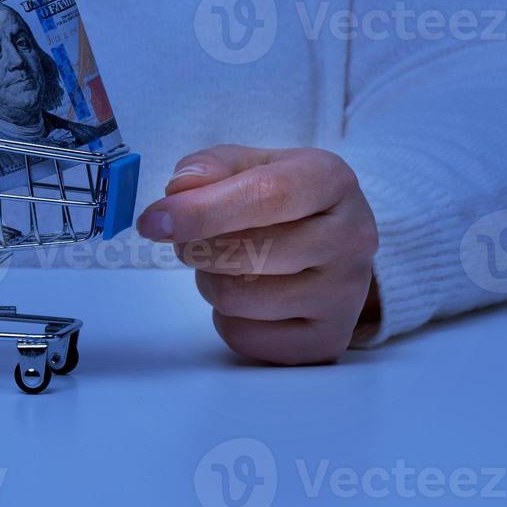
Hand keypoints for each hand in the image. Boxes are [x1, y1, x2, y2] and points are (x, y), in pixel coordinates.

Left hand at [137, 146, 378, 365]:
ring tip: (227, 265)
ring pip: (236, 298)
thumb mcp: (254, 165)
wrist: (337, 246)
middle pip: (245, 251)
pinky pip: (243, 337)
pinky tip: (248, 295)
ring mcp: (344, 295)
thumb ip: (211, 168)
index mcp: (331, 181)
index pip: (265, 196)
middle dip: (196, 246)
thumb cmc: (287, 201)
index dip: (202, 210)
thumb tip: (179, 192)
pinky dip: (225, 317)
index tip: (155, 221)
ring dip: (209, 280)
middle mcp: (351, 238)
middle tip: (192, 239)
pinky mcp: (327, 341)